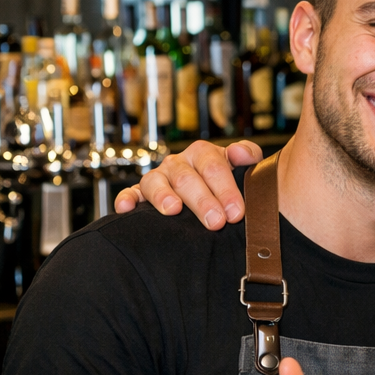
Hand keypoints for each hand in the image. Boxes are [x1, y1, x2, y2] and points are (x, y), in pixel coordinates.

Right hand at [114, 139, 261, 229]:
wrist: (211, 193)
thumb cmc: (227, 181)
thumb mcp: (242, 166)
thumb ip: (248, 155)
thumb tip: (240, 152)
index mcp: (203, 154)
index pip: (214, 167)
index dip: (226, 190)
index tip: (236, 212)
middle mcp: (179, 163)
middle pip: (186, 178)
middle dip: (202, 201)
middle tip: (216, 221)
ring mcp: (159, 178)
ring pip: (155, 182)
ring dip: (163, 196)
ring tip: (174, 210)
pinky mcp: (141, 194)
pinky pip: (130, 194)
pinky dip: (126, 200)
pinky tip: (126, 209)